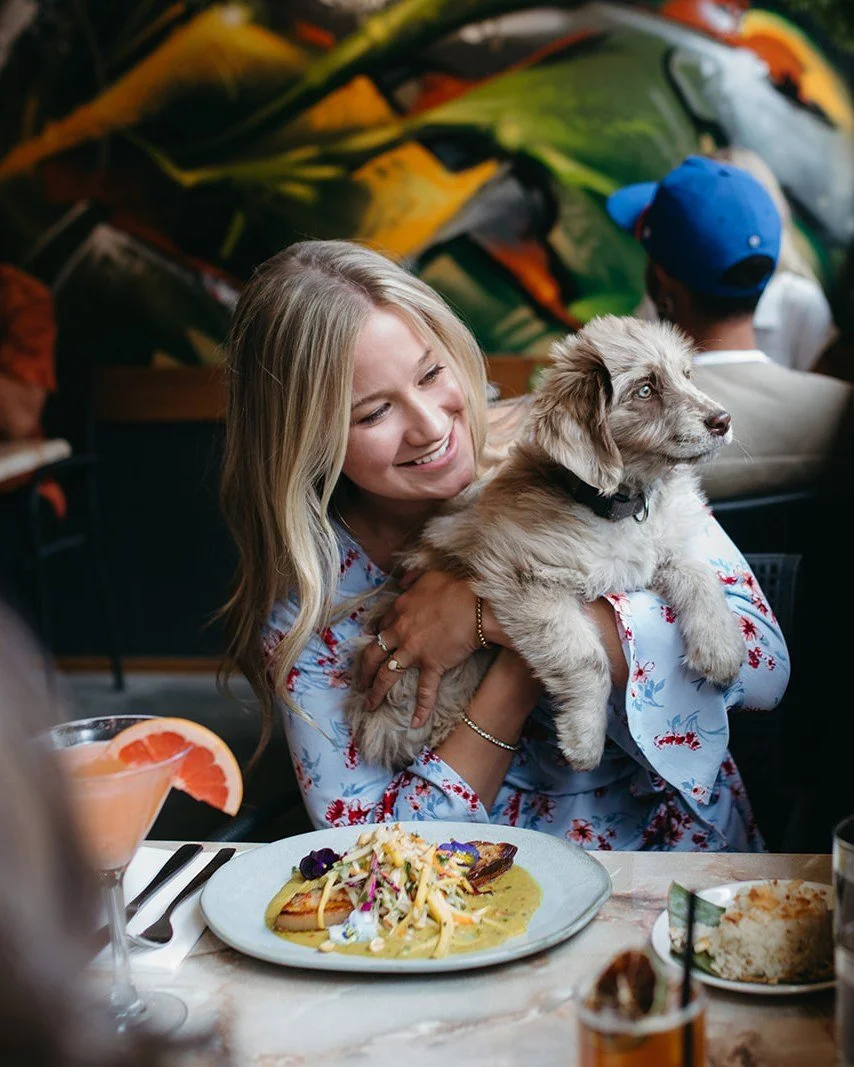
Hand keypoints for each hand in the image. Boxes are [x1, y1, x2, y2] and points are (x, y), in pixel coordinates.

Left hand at [359, 570, 480, 727]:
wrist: (477, 605)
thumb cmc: (456, 587)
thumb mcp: (429, 575)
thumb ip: (412, 578)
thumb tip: (402, 580)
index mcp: (399, 610)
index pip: (381, 626)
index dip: (374, 636)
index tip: (370, 644)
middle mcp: (401, 632)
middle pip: (373, 653)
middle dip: (363, 670)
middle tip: (359, 682)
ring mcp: (414, 651)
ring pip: (387, 675)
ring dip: (376, 692)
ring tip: (369, 705)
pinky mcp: (432, 665)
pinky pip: (425, 691)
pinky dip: (421, 709)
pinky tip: (415, 724)